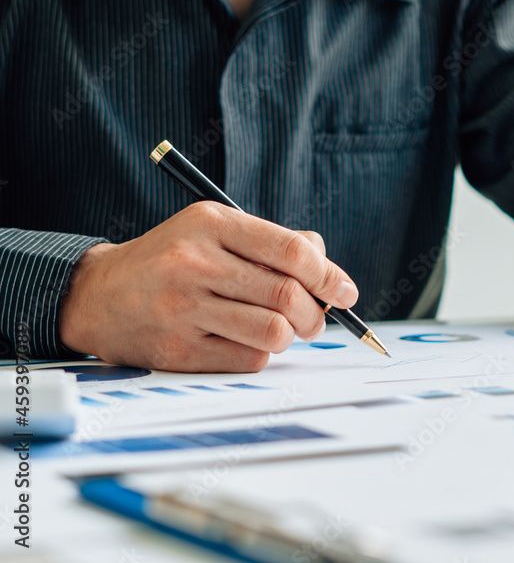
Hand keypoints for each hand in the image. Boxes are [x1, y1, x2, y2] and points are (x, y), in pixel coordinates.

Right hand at [59, 202, 358, 371]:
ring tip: (285, 331)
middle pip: (288, 296)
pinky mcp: (177, 351)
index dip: (329, 275)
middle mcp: (195, 263)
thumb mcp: (216, 231)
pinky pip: (249, 360)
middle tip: (317, 319)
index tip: (346, 292)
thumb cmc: (173, 260)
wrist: (98, 295)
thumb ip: (273, 242)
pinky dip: (262, 354)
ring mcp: (183, 309)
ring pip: (274, 333)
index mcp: (211, 224)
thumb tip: (326, 264)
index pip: (291, 252)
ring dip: (291, 337)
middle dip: (317, 314)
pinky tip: (247, 341)